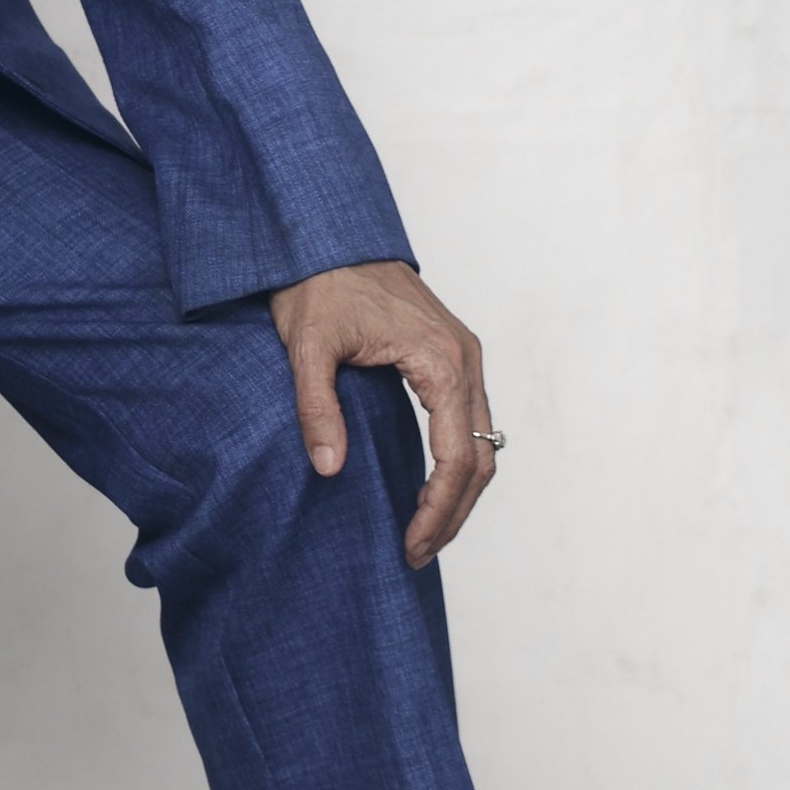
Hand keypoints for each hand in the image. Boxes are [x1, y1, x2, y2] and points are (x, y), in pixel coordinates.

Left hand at [268, 259, 497, 569]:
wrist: (326, 235)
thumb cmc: (318, 283)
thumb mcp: (307, 347)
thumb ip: (317, 407)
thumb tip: (329, 467)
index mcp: (441, 361)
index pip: (456, 459)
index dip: (438, 512)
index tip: (410, 547)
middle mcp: (465, 360)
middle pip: (481, 459)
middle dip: (453, 514)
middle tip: (416, 554)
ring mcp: (463, 356)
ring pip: (482, 443)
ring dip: (459, 493)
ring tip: (423, 534)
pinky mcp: (450, 355)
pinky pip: (469, 421)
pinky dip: (457, 463)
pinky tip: (427, 488)